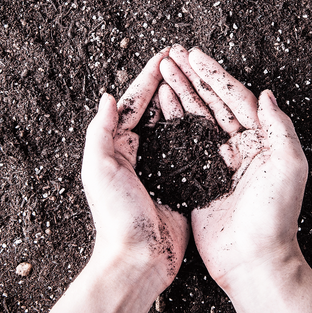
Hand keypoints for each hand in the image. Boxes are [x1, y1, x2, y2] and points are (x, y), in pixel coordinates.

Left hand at [34, 48, 189, 312]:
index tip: (164, 55)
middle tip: (184, 59)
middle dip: (168, 82)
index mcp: (117, 147)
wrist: (139, 257)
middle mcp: (139, 153)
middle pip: (155, 109)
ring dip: (185, 100)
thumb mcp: (99, 169)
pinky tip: (211, 116)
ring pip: (175, 125)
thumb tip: (106, 96)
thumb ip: (100, 132)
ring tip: (199, 78)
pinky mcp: (181, 181)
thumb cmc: (116, 215)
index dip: (147, 77)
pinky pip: (190, 149)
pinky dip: (198, 130)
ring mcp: (162, 167)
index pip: (132, 103)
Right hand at [161, 44, 311, 312]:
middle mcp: (239, 147)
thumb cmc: (276, 215)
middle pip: (212, 103)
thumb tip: (267, 94)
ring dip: (180, 93)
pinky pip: (184, 144)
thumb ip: (280, 127)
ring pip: (196, 119)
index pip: (236, 98)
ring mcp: (217, 162)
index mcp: (261, 140)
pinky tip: (161, 106)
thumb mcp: (289, 166)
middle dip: (192, 77)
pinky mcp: (199, 179)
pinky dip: (172, 123)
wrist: (254, 258)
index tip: (194, 55)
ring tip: (163, 71)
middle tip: (172, 54)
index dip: (214, 75)